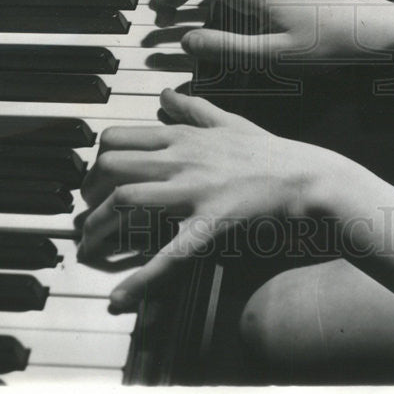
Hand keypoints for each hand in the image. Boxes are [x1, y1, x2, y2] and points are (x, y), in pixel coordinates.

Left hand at [77, 89, 347, 311]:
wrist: (306, 178)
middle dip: (89, 194)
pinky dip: (138, 280)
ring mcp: (193, 191)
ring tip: (90, 249)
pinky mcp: (209, 225)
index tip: (94, 183)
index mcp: (184, 136)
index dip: (94, 162)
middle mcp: (181, 159)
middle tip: (87, 216)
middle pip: (111, 167)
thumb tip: (166, 94)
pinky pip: (167, 253)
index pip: (117, 138)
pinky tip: (119, 299)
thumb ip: (195, 108)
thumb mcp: (231, 121)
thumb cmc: (271, 153)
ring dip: (97, 228)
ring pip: (124, 200)